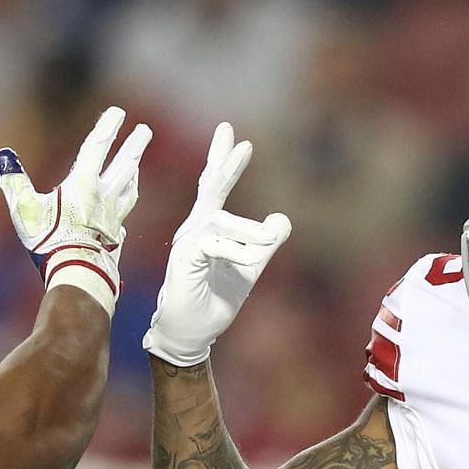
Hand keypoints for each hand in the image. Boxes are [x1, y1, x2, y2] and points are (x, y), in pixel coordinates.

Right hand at [0, 105, 151, 313]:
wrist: (78, 276)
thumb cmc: (50, 241)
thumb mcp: (25, 209)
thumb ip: (14, 182)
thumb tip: (2, 157)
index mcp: (83, 185)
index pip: (97, 148)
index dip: (107, 127)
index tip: (119, 111)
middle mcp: (103, 198)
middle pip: (124, 165)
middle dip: (134, 146)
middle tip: (145, 130)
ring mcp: (113, 219)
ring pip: (129, 191)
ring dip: (133, 175)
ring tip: (136, 166)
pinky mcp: (116, 240)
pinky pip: (122, 221)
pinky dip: (122, 211)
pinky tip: (122, 214)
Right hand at [143, 122, 291, 366]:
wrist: (192, 332)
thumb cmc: (215, 299)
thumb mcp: (250, 268)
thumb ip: (266, 244)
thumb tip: (283, 219)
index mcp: (208, 228)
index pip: (215, 188)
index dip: (225, 162)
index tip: (240, 140)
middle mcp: (195, 229)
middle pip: (209, 189)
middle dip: (223, 162)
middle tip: (233, 136)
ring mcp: (187, 243)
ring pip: (221, 222)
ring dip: (249, 232)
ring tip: (266, 244)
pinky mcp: (185, 261)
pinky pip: (213, 245)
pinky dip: (236, 251)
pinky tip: (251, 260)